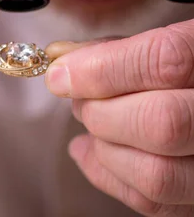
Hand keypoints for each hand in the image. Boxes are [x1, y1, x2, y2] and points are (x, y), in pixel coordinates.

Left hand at [45, 25, 193, 215]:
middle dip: (100, 112)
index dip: (101, 70)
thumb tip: (63, 66)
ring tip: (91, 123)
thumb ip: (116, 49)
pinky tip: (89, 148)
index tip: (59, 74)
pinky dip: (105, 174)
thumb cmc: (182, 67)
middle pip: (160, 123)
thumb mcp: (162, 41)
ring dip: (104, 148)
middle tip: (79, 100)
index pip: (165, 62)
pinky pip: (152, 203)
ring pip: (155, 174)